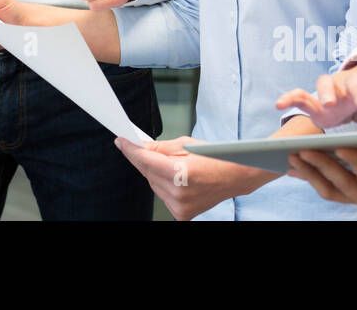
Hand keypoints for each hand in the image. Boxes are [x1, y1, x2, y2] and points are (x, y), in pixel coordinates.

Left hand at [115, 136, 266, 220]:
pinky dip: (163, 185)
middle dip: (142, 159)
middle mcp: (179, 194)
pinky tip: (173, 177)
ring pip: (153, 185)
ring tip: (169, 164)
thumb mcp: (186, 144)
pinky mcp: (182, 214)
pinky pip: (162, 195)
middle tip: (139, 146)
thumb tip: (139, 146)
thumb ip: (159, 147)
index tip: (121, 141)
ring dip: (154, 173)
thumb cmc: (215, 158)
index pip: (145, 160)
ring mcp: (180, 206)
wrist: (235, 177)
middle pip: (147, 173)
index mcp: (181, 173)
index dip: (130, 150)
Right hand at [275, 57, 356, 129]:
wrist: (355, 99)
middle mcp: (353, 83)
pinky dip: (289, 98)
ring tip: (328, 105)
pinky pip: (300, 95)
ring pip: (327, 83)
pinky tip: (279, 105)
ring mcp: (332, 88)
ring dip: (327, 92)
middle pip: (356, 81)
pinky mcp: (315, 99)